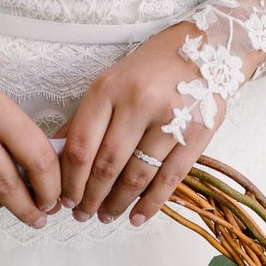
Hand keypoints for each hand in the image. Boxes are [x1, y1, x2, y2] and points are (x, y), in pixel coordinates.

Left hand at [56, 22, 261, 226]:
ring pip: (136, 175)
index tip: (64, 197)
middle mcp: (137, 103)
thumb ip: (85, 118)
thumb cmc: (151, 67)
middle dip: (90, 197)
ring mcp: (170, 119)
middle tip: (82, 214)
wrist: (207, 48)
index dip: (69, 179)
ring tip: (106, 216)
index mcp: (108, 89)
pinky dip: (152, 203)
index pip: (80, 144)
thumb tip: (58, 154)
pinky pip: (170, 178)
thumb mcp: (111, 82)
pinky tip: (137, 217)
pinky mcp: (198, 134)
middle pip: (106, 164)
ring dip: (118, 203)